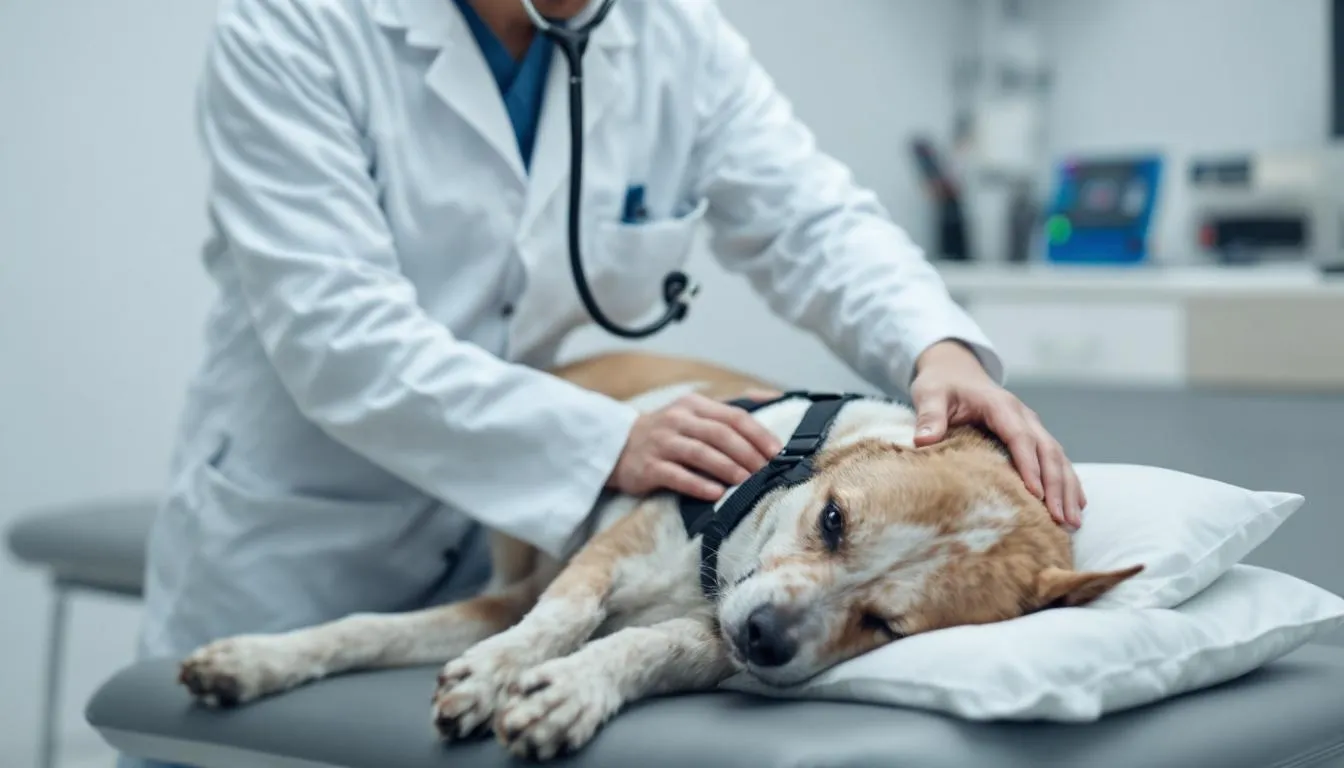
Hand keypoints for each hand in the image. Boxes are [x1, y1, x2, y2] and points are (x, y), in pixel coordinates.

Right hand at [607, 393, 783, 499]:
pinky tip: (716, 494)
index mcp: (694, 404)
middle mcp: (677, 419)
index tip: (777, 452)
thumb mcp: (694, 413)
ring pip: (700, 453)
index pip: (733, 416)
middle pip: (720, 434)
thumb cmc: (667, 434)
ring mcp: (661, 442)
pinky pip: (677, 475)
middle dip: (747, 453)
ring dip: (727, 468)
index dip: (758, 434)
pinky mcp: (648, 467)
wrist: (618, 447)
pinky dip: (698, 484)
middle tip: (766, 472)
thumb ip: (729, 411)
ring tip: (747, 482)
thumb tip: (774, 398)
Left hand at [910, 341, 1084, 528]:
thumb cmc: (942, 384)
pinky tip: (1077, 504)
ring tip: (1073, 522)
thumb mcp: (930, 394)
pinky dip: (1068, 481)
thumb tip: (923, 440)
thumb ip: (929, 416)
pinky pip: (1056, 458)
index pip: (1020, 437)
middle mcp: (1023, 415)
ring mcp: (1031, 424)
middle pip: (1047, 451)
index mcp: (1000, 405)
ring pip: (1057, 457)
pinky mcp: (1032, 434)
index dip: (1029, 466)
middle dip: (1057, 486)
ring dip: (1068, 488)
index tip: (1035, 495)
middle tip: (1061, 520)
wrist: (954, 369)